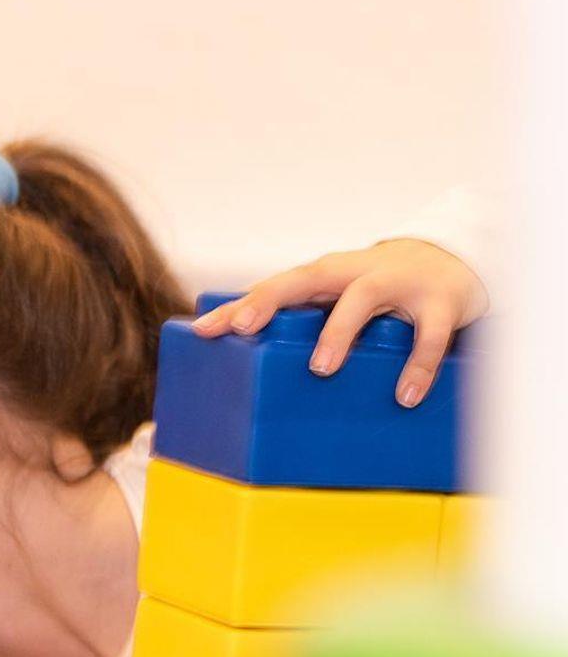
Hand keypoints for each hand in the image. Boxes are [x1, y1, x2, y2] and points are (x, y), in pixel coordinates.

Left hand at [193, 238, 486, 407]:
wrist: (452, 261)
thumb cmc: (375, 289)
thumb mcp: (335, 300)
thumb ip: (299, 325)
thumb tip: (245, 371)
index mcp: (324, 276)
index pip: (273, 287)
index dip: (238, 306)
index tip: (204, 329)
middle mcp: (354, 273)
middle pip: (306, 278)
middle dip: (271, 300)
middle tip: (245, 329)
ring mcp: (397, 283)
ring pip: (362, 298)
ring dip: (339, 331)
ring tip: (321, 369)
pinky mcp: (439, 302)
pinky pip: (428, 334)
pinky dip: (417, 364)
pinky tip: (405, 395)